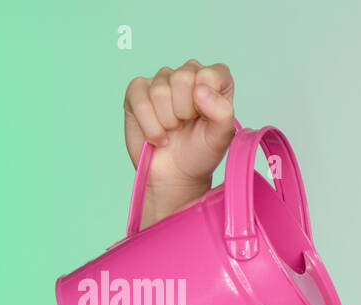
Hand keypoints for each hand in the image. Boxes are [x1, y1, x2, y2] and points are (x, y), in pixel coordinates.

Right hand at [123, 59, 236, 192]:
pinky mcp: (137, 90)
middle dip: (185, 112)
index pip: (210, 74)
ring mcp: (160, 80)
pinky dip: (150, 127)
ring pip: (160, 91)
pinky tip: (158, 135)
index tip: (205, 118)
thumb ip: (222, 111)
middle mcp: (187, 74)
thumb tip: (200, 89)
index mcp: (213, 80)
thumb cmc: (201, 152)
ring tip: (173, 130)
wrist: (175, 174)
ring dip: (168, 122)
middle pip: (182, 77)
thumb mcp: (221, 137)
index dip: (206, 101)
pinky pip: (140, 101)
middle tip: (187, 125)